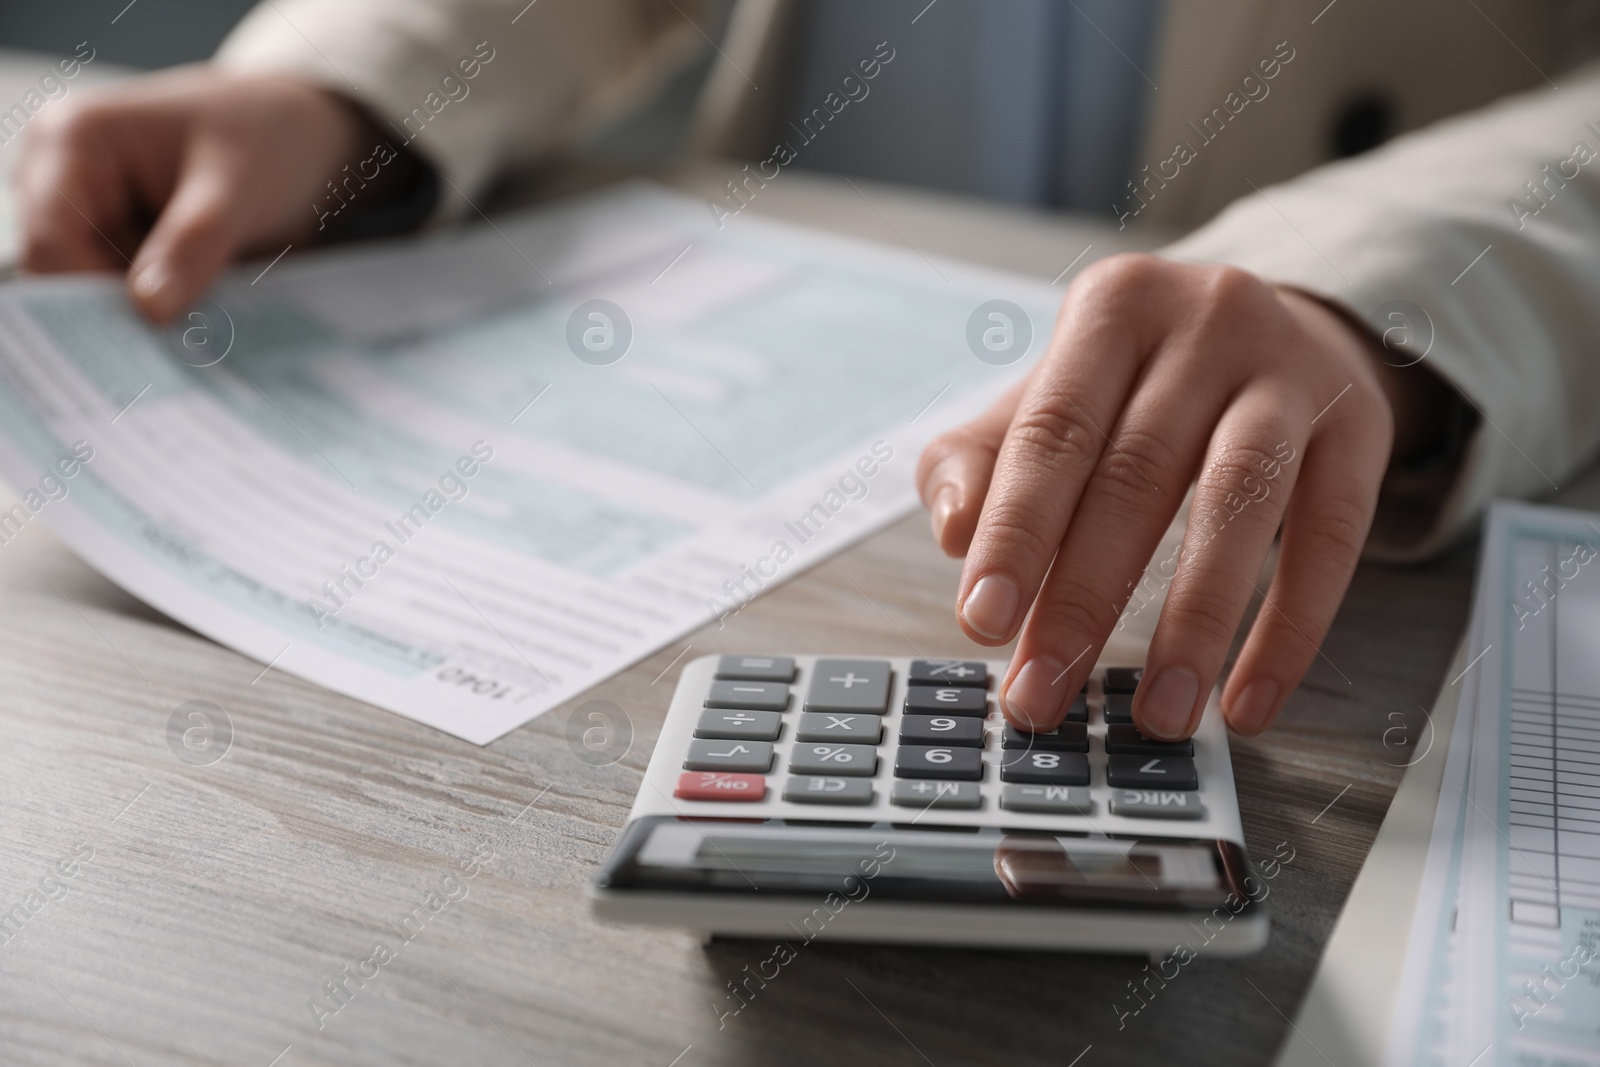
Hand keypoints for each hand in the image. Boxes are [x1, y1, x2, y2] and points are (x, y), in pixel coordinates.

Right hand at [15, 66, 366, 321]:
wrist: (298, 130)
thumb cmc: (266, 136)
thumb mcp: (237, 189)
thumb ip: (191, 245)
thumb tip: (148, 310)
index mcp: (71, 139)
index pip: (48, 241)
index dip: (88, 295)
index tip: (150, 336)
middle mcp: (58, 174)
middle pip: (60, 270)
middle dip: (117, 309)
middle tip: (182, 344)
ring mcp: (84, 209)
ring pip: (91, 288)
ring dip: (142, 314)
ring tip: (202, 323)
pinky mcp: (114, 238)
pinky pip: (122, 290)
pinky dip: (159, 307)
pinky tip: (200, 315)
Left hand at [917, 254, 1434, 739]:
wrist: (1280, 329)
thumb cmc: (1137, 385)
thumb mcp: (1052, 396)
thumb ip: (983, 459)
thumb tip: (952, 532)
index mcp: (1115, 305)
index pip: (1054, 430)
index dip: (1015, 533)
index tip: (982, 625)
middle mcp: (1208, 321)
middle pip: (1137, 473)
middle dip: (1083, 599)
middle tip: (1043, 694)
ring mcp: (1294, 369)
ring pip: (1242, 502)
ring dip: (1194, 623)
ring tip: (1157, 714)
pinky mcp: (1362, 425)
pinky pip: (1333, 537)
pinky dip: (1290, 628)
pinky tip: (1248, 700)